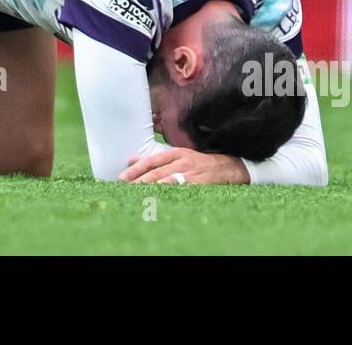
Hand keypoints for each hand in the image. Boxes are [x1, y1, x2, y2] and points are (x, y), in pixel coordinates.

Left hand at [120, 148, 251, 184]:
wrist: (228, 166)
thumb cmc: (199, 163)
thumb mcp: (178, 156)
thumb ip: (156, 159)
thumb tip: (131, 161)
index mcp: (176, 153)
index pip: (152, 160)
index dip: (137, 169)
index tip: (123, 177)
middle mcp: (182, 161)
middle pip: (157, 171)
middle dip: (140, 180)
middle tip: (125, 187)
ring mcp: (192, 173)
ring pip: (168, 180)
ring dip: (152, 187)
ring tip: (138, 193)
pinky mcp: (200, 183)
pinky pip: (182, 189)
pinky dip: (171, 192)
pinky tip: (160, 197)